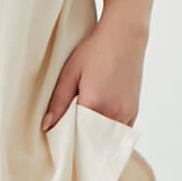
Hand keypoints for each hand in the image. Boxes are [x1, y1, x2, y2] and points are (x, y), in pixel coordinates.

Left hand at [41, 15, 146, 132]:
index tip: (57, 142)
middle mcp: (114, 113)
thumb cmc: (96, 50)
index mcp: (94, 104)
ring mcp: (126, 114)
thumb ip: (59, 101)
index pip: (76, 136)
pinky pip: (119, 134)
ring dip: (95, 141)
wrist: (124, 36)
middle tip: (67, 140)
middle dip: (80, 144)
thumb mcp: (70, 72)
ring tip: (82, 134)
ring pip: (107, 141)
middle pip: (92, 142)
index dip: (66, 141)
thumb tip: (47, 126)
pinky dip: (108, 135)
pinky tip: (97, 128)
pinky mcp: (134, 111)